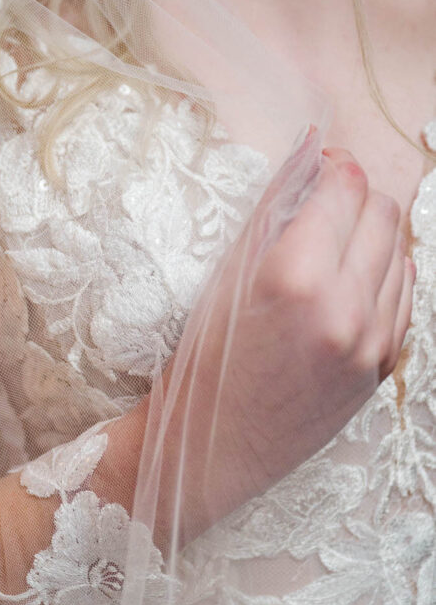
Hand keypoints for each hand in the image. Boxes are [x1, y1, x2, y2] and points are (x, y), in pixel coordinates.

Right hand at [157, 131, 414, 544]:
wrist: (212, 452)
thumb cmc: (201, 364)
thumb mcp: (223, 279)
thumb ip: (272, 210)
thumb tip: (311, 152)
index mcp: (296, 277)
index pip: (345, 188)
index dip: (333, 166)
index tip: (319, 166)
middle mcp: (345, 308)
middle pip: (383, 214)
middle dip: (357, 196)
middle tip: (326, 201)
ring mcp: (371, 343)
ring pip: (400, 254)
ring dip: (372, 236)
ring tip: (335, 245)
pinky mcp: (381, 369)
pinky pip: (404, 299)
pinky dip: (384, 278)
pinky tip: (352, 281)